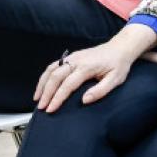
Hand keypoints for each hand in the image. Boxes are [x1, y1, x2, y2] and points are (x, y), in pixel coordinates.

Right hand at [31, 26, 156, 111]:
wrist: (120, 48)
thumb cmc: (119, 65)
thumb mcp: (115, 80)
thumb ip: (100, 91)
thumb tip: (84, 100)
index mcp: (86, 67)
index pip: (67, 84)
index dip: (57, 98)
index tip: (51, 109)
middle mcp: (76, 60)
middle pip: (55, 76)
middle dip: (46, 93)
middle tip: (41, 107)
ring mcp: (72, 57)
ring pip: (51, 69)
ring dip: (42, 84)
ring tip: (37, 98)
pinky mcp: (71, 57)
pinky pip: (53, 65)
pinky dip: (45, 76)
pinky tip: (43, 86)